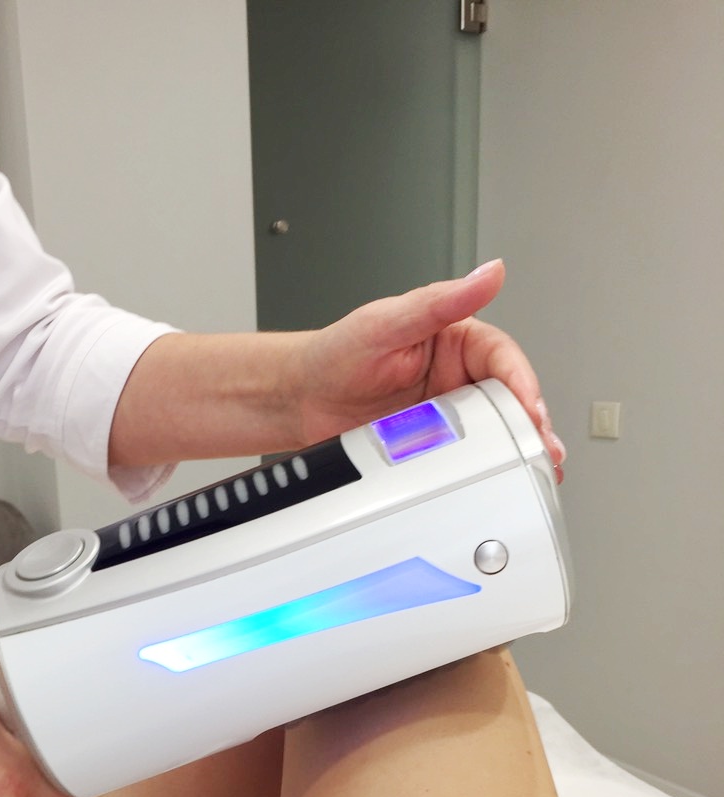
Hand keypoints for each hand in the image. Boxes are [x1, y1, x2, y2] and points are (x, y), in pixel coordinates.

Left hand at [298, 259, 564, 479]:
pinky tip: (501, 478)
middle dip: (529, 422)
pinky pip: (467, 454)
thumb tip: (489, 273)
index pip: (502, 357)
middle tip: (542, 446)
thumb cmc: (335, 354)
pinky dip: (486, 467)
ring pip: (495, 428)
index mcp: (455, 337)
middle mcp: (456, 373)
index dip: (521, 382)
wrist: (299, 399)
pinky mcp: (432, 442)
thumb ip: (440, 301)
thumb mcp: (387, 323)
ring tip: (536, 466)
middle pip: (508, 397)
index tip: (529, 406)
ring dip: (517, 447)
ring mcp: (446, 410)